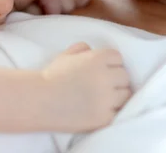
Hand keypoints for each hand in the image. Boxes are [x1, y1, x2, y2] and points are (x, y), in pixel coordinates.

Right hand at [0, 43, 130, 132]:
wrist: (39, 101)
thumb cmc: (51, 76)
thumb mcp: (65, 55)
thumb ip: (81, 48)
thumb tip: (92, 50)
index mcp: (97, 58)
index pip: (118, 58)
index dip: (109, 64)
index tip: (101, 70)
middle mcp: (105, 76)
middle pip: (124, 76)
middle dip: (115, 80)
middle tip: (102, 86)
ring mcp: (106, 98)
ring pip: (126, 94)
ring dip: (117, 96)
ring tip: (104, 99)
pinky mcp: (104, 117)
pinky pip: (118, 112)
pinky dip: (111, 111)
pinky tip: (100, 109)